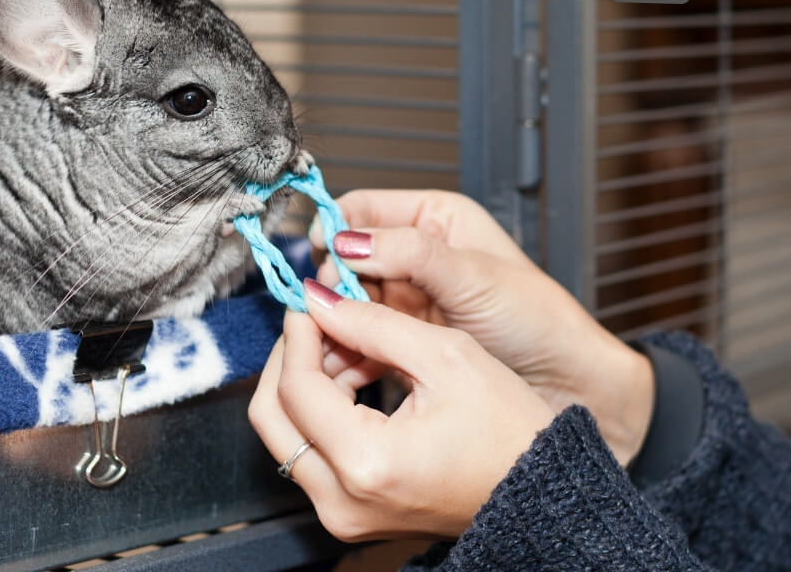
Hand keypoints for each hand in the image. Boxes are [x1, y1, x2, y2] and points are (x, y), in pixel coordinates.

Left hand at [248, 282, 554, 540]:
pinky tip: (359, 375)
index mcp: (366, 463)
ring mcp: (342, 514)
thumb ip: (371, 323)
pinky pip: (313, 453)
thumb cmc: (510, 431)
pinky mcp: (350, 514)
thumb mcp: (446, 356)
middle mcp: (341, 501)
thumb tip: (317, 299)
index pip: (296, 387)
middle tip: (318, 320)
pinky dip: (325, 409)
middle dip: (290, 359)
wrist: (542, 492)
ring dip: (309, 381)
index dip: (298, 335)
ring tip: (354, 345)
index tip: (311, 300)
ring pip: (287, 434)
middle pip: (272, 416)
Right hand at [311, 190, 652, 464]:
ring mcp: (407, 299)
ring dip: (333, 322)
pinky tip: (340, 365)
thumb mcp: (473, 277)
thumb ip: (408, 254)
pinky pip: (359, 337)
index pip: (361, 209)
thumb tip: (346, 240)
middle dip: (330, 286)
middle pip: (345, 260)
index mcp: (434, 219)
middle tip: (322, 311)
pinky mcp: (404, 339)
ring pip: (347, 302)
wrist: (568, 385)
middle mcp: (414, 255)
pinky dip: (345, 350)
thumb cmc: (540, 321)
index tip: (322, 259)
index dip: (335, 230)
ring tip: (324, 345)